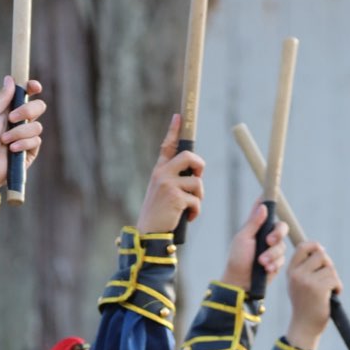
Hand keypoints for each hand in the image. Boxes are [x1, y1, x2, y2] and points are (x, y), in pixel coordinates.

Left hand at [0, 77, 45, 190]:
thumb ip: (2, 96)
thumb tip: (10, 79)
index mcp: (10, 109)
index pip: (27, 94)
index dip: (33, 88)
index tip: (35, 87)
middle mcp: (20, 121)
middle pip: (39, 107)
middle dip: (27, 111)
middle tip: (12, 118)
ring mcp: (26, 136)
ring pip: (37, 126)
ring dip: (19, 132)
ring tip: (4, 141)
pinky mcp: (30, 151)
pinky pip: (35, 141)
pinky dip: (22, 144)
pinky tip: (11, 150)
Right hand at [137, 115, 204, 234]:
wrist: (148, 233)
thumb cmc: (158, 214)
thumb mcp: (161, 192)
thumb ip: (174, 180)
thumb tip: (195, 173)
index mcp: (159, 171)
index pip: (167, 146)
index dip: (174, 130)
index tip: (179, 116)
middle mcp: (162, 174)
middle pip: (190, 156)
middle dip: (200, 166)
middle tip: (199, 176)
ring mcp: (168, 185)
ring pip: (197, 182)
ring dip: (199, 197)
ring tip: (190, 208)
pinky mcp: (175, 197)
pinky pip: (196, 200)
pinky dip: (196, 211)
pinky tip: (188, 217)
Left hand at [221, 200, 288, 290]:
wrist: (241, 282)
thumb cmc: (238, 259)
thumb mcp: (244, 239)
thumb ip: (254, 223)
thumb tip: (263, 206)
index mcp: (256, 227)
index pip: (264, 210)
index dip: (269, 201)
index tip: (271, 191)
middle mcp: (266, 236)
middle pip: (281, 227)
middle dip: (277, 234)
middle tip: (269, 241)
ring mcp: (272, 249)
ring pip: (282, 245)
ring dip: (272, 254)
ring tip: (261, 262)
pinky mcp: (277, 261)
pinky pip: (282, 259)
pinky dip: (274, 263)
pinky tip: (266, 269)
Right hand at [285, 241, 341, 349]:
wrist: (304, 326)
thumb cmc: (305, 305)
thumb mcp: (298, 284)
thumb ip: (305, 267)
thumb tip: (320, 248)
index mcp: (291, 271)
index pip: (303, 247)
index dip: (315, 246)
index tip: (321, 252)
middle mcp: (297, 274)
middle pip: (321, 254)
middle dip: (328, 265)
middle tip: (328, 277)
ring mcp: (306, 281)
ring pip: (330, 268)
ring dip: (334, 279)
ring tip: (328, 290)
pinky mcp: (318, 288)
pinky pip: (334, 279)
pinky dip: (337, 288)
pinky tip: (332, 296)